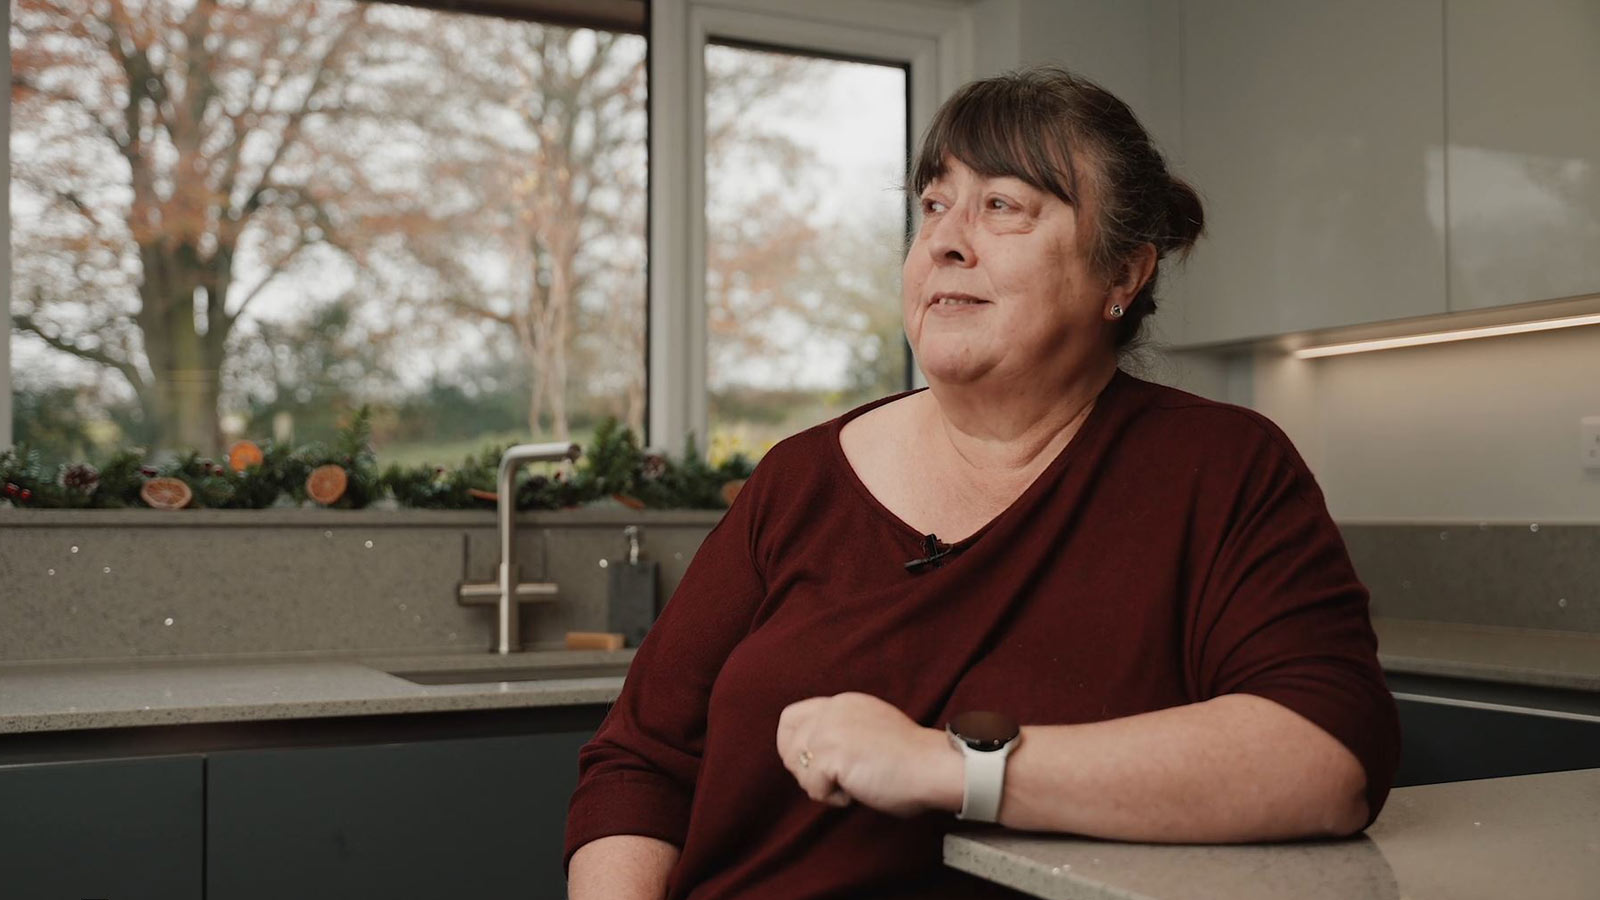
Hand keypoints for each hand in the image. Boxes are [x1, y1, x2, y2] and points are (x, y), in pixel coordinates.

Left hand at [776, 692, 961, 816]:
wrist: (931, 765)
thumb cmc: (909, 759)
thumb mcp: (869, 729)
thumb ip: (841, 732)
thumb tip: (812, 757)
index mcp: (841, 703)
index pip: (790, 718)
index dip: (792, 746)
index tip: (811, 765)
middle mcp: (832, 711)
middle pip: (788, 745)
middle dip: (803, 769)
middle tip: (832, 781)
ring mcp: (830, 731)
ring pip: (798, 768)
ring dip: (821, 786)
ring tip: (852, 786)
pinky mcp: (833, 754)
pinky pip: (813, 787)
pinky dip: (832, 798)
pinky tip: (857, 792)